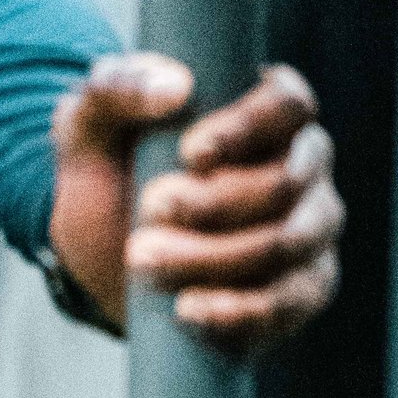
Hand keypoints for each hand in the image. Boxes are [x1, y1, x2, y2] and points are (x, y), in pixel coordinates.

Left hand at [49, 51, 341, 352]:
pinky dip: (237, 310)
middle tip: (149, 210)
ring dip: (212, 257)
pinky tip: (189, 310)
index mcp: (264, 111)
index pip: (289, 103)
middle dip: (213, 203)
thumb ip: (115, 87)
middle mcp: (302, 166)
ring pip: (287, 243)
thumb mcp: (88, 125)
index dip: (247, 127)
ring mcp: (310, 229)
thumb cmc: (109, 173)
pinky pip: (290, 302)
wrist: (102, 256)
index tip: (191, 154)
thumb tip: (175, 86)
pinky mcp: (301, 290)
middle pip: (286, 181)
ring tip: (145, 261)